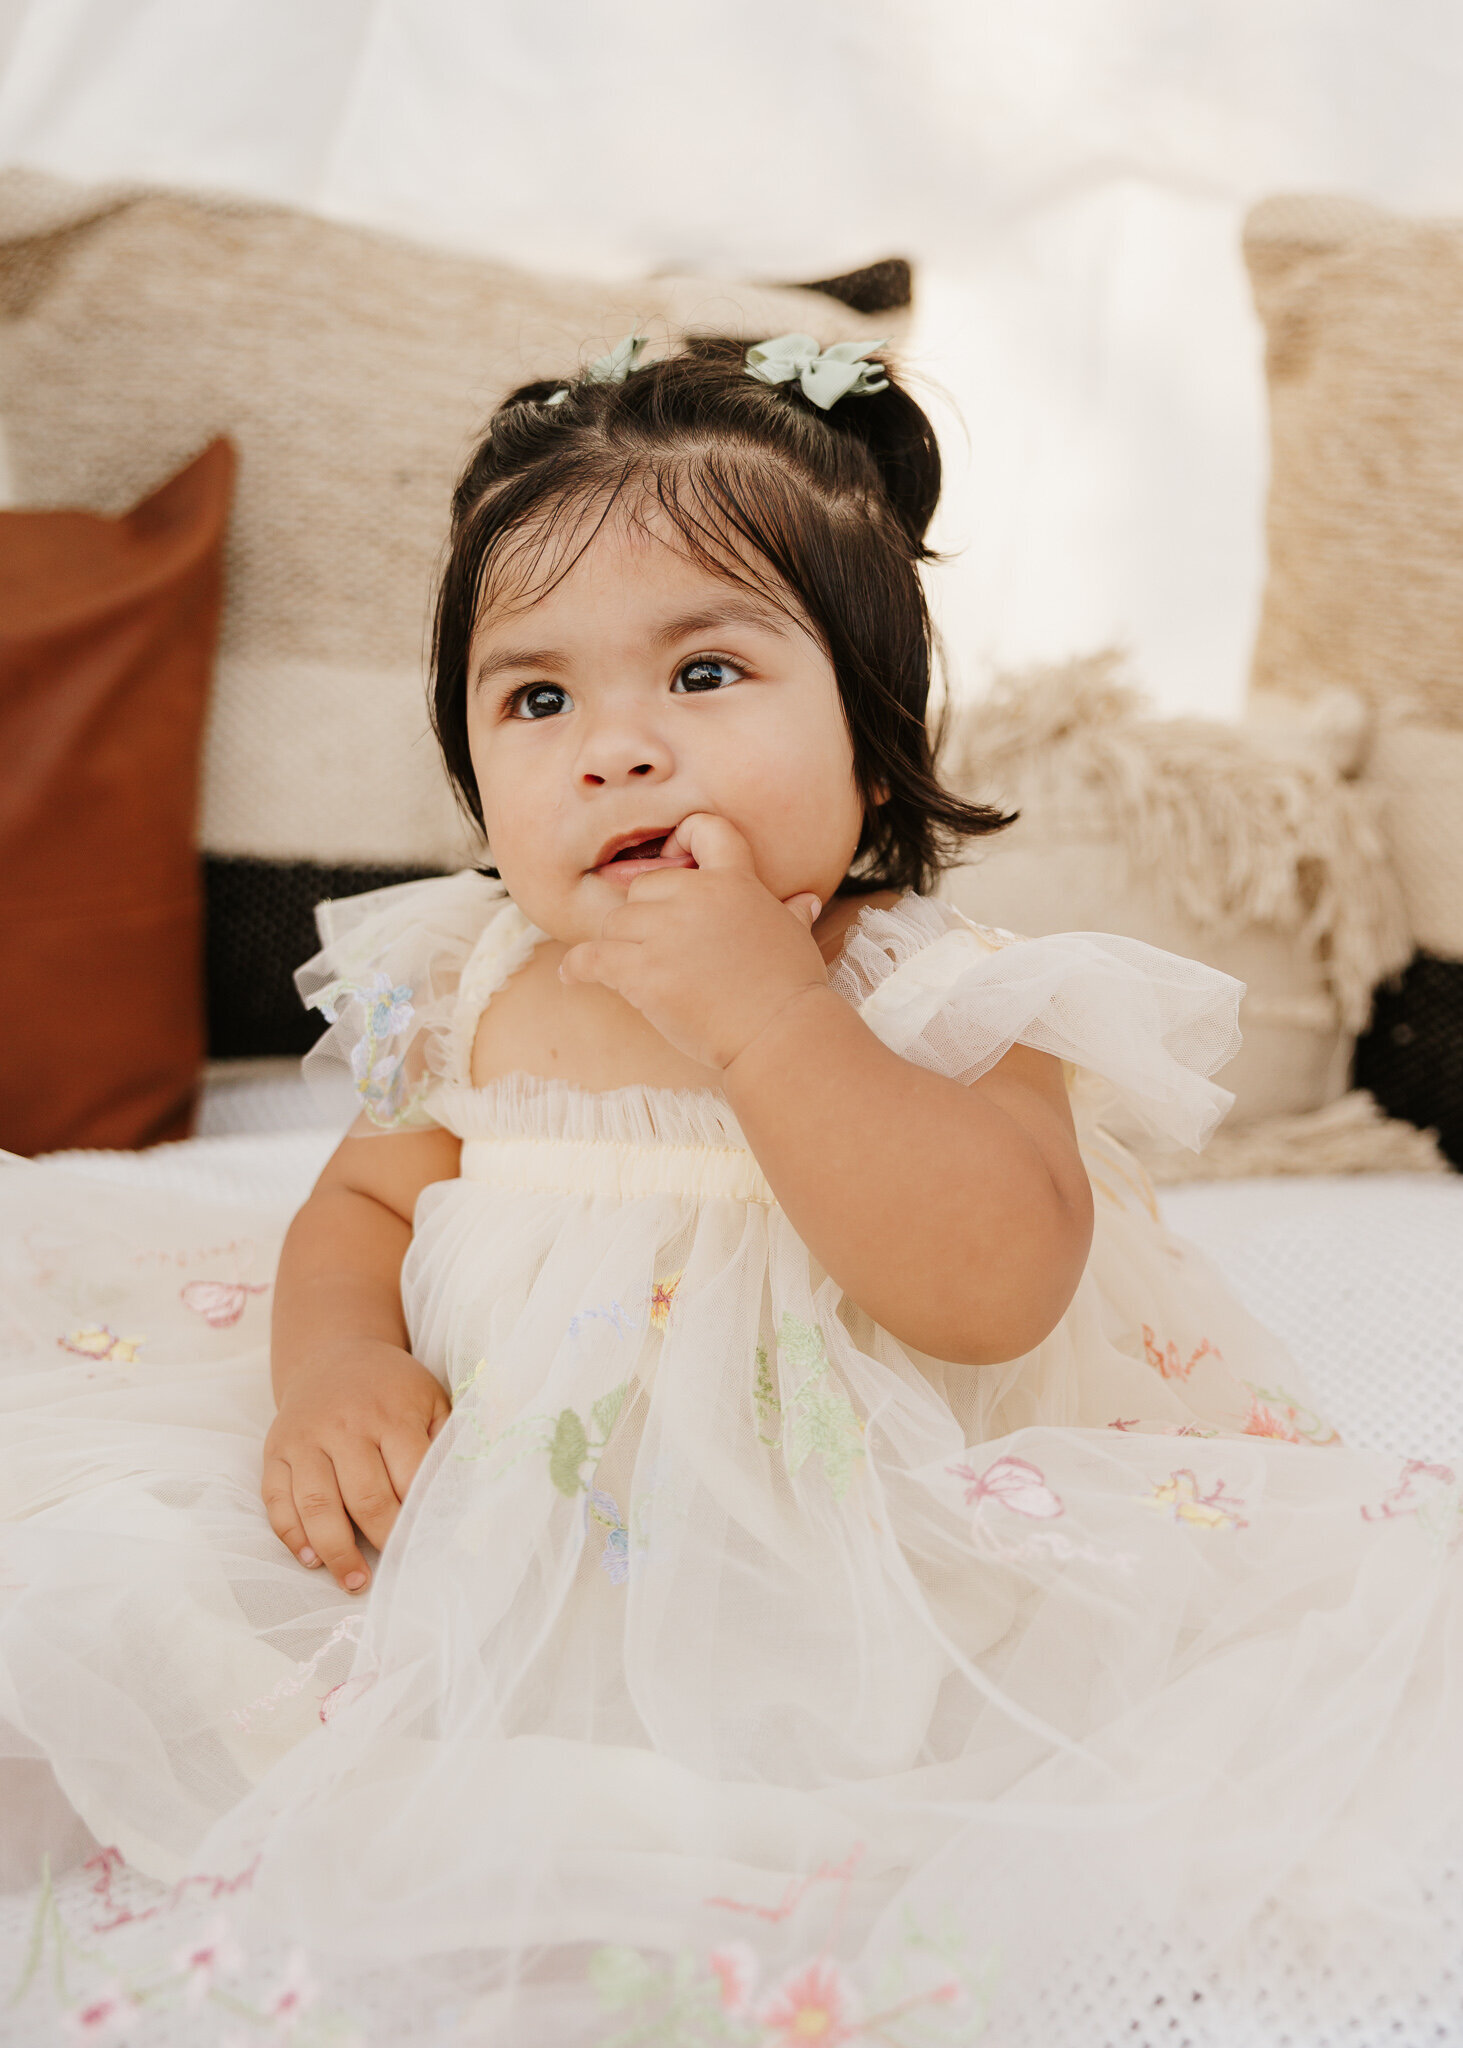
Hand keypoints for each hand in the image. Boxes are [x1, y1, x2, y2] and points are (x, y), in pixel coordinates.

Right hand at [262, 1340, 450, 1590]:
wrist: (333, 1355)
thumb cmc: (392, 1389)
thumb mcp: (432, 1400)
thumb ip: (451, 1443)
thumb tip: (470, 1497)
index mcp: (391, 1414)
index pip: (409, 1477)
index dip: (421, 1517)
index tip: (432, 1546)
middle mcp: (344, 1426)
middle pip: (365, 1498)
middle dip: (384, 1540)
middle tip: (398, 1572)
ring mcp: (304, 1439)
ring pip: (316, 1505)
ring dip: (335, 1551)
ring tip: (354, 1582)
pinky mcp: (276, 1451)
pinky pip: (276, 1499)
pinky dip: (291, 1534)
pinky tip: (311, 1558)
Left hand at [560, 814, 828, 1069]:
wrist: (779, 1033)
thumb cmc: (791, 989)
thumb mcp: (794, 938)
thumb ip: (791, 913)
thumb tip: (806, 901)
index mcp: (735, 881)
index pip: (703, 829)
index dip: (683, 838)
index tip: (671, 857)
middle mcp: (697, 896)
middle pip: (643, 887)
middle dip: (644, 916)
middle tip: (652, 947)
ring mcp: (667, 932)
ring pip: (616, 922)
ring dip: (617, 945)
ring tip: (623, 970)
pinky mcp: (643, 971)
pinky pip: (591, 958)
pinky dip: (576, 968)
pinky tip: (571, 977)